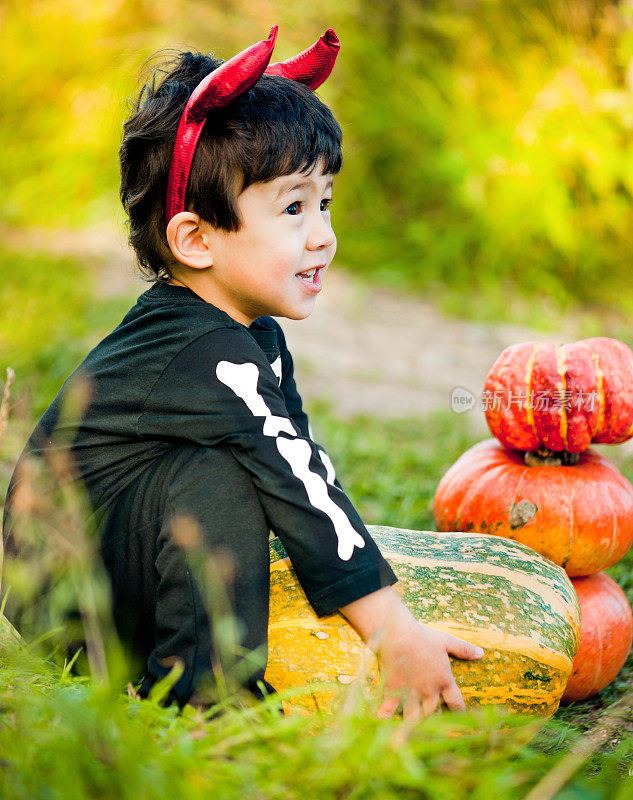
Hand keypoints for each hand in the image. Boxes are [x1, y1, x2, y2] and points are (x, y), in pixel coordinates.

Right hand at [340, 587, 483, 720]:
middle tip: (436, 732)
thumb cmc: (423, 636)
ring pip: (415, 718)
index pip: (457, 704)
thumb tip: (481, 653)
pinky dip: (386, 718)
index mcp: (444, 681)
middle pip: (436, 715)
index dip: (459, 714)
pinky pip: (390, 710)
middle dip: (437, 724)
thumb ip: (464, 649)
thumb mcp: (446, 641)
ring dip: (415, 727)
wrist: (398, 634)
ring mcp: (411, 694)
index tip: (460, 722)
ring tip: (413, 736)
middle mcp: (429, 692)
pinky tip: (383, 724)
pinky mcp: (394, 692)